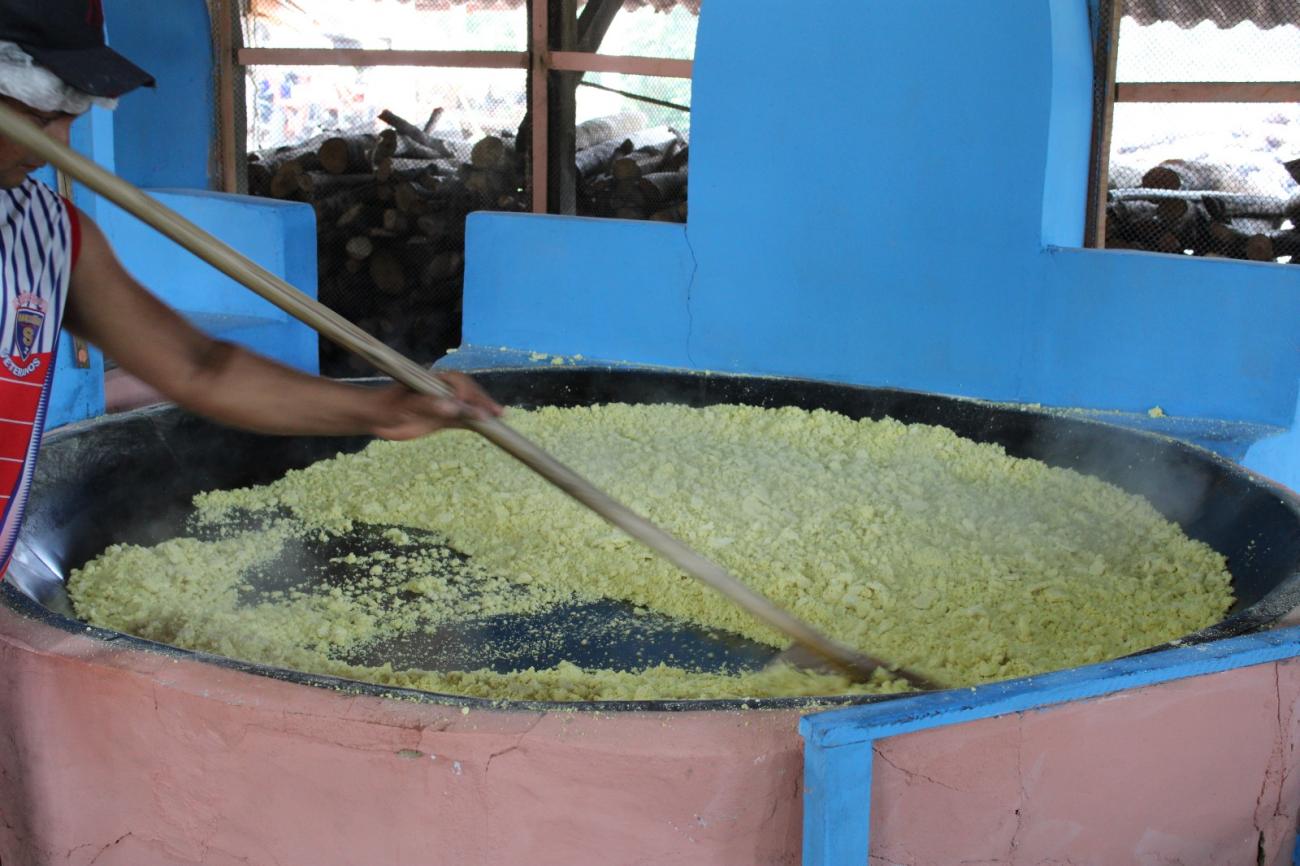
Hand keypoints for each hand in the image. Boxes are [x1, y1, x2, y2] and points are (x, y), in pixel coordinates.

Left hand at [369, 372, 503, 440]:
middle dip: (481, 400)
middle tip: (494, 411)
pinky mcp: (443, 419)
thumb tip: (453, 406)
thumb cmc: (384, 408)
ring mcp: (443, 404)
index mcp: (431, 380)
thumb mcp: (402, 406)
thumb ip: (427, 405)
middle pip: (467, 391)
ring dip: (483, 409)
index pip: (455, 381)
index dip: (465, 392)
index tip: (469, 404)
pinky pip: (463, 419)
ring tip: (499, 416)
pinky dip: (476, 422)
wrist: (375, 417)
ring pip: (468, 404)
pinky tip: (490, 425)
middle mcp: (440, 389)